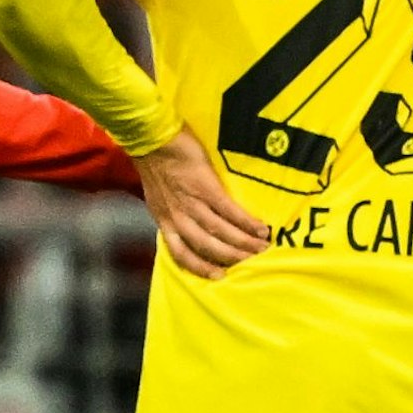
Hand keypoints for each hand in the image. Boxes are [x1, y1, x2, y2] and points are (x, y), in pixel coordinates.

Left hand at [134, 128, 268, 279]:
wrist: (152, 136)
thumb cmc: (155, 159)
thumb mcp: (158, 192)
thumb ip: (171, 208)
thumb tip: (188, 218)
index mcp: (163, 219)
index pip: (180, 253)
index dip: (200, 267)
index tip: (218, 276)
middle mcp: (177, 217)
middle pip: (205, 246)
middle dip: (230, 257)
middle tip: (250, 264)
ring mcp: (192, 203)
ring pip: (219, 232)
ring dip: (242, 243)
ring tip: (260, 250)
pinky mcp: (206, 187)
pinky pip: (229, 211)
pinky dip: (247, 222)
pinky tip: (261, 228)